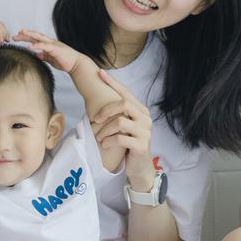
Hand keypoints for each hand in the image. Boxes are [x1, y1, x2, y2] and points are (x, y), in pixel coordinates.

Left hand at [12, 29, 82, 76]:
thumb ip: (44, 56)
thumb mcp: (51, 59)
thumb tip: (37, 55)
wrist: (76, 64)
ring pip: (39, 37)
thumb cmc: (65, 62)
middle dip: (24, 35)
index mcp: (49, 44)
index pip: (35, 38)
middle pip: (35, 36)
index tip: (17, 37)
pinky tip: (30, 46)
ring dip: (30, 35)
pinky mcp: (56, 48)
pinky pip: (44, 46)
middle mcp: (50, 42)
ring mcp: (53, 44)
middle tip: (14, 36)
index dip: (26, 37)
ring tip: (21, 33)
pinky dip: (37, 45)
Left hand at [91, 70, 153, 184]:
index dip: (113, 82)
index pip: (126, 93)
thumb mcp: (124, 127)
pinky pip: (120, 138)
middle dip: (106, 110)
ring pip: (120, 122)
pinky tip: (104, 145)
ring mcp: (145, 132)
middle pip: (123, 104)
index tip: (100, 73)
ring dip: (104, 130)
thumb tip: (98, 100)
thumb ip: (118, 114)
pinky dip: (108, 141)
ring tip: (98, 137)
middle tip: (94, 119)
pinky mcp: (141, 145)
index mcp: (141, 111)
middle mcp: (146, 118)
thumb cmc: (128, 145)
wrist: (139, 168)